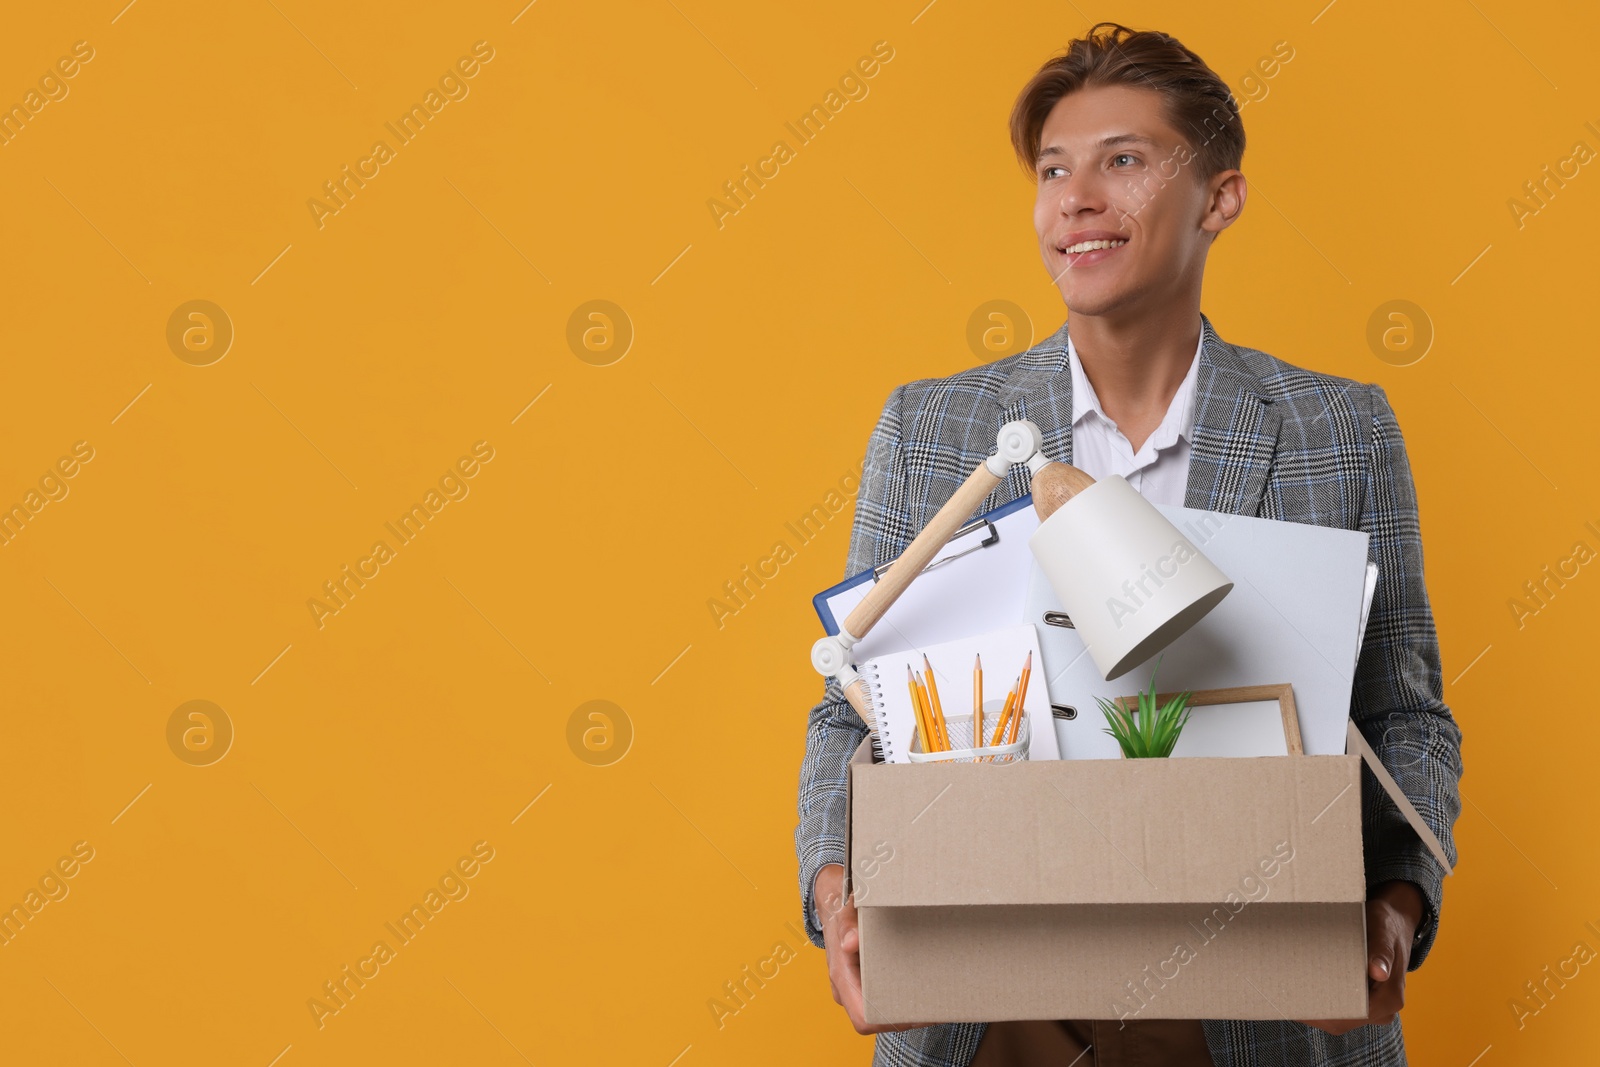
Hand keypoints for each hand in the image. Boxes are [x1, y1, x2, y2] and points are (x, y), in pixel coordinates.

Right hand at [815, 864, 936, 1033]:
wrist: (833, 904)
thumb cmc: (841, 909)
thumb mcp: (844, 910)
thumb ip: (848, 925)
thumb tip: (851, 942)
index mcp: (842, 976)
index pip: (863, 1018)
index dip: (889, 1021)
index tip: (916, 1011)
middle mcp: (846, 988)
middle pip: (877, 1019)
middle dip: (905, 1015)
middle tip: (933, 1004)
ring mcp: (854, 986)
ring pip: (881, 1010)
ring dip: (905, 1006)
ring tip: (931, 994)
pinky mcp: (863, 980)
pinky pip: (882, 996)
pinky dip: (900, 995)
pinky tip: (920, 984)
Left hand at [1296, 880, 1423, 1034]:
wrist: (1394, 924)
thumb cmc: (1387, 925)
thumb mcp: (1383, 930)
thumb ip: (1381, 950)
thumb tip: (1378, 971)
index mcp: (1390, 998)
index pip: (1354, 1014)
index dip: (1326, 1010)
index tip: (1299, 999)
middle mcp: (1383, 1010)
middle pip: (1342, 1020)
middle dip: (1313, 1010)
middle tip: (1284, 994)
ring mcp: (1372, 1009)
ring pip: (1338, 1018)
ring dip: (1314, 1006)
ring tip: (1287, 990)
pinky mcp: (1362, 1002)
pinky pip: (1339, 1009)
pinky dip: (1320, 1000)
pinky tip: (1299, 988)